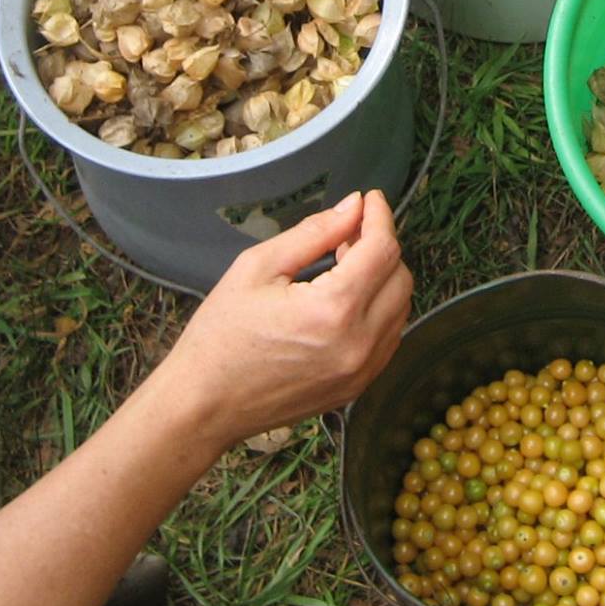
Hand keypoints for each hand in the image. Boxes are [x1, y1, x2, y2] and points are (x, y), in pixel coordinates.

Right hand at [167, 190, 411, 443]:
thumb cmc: (221, 335)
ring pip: (400, 307)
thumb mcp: (258, 268)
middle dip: (380, 246)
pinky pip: (388, 337)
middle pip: (400, 276)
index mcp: (333, 310)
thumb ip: (314, 233)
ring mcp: (362, 371)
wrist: (204, 405)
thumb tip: (353, 206)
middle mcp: (359, 344)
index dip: (379, 217)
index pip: (383, 250)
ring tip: (342, 267)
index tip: (369, 199)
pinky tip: (345, 300)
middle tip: (345, 235)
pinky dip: (378, 310)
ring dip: (382, 278)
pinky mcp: (357, 387)